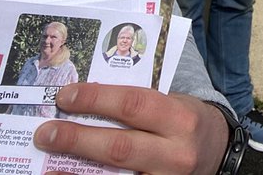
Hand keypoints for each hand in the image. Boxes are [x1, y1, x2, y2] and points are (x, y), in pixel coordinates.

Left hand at [34, 84, 227, 173]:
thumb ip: (136, 106)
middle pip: (119, 147)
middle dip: (77, 139)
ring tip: (48, 163)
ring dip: (75, 171)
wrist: (217, 152)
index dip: (96, 100)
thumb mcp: (171, 104)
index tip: (65, 96)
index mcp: (179, 118)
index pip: (132, 105)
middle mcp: (175, 153)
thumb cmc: (183, 123)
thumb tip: (82, 104)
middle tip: (45, 132)